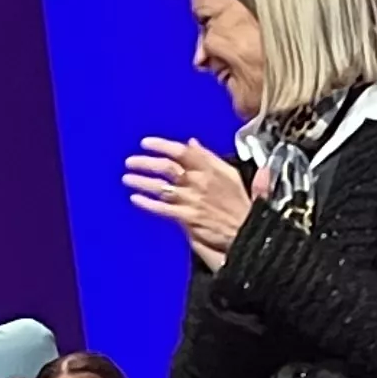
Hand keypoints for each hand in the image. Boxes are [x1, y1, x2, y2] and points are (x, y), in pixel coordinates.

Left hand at [123, 137, 255, 266]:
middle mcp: (201, 182)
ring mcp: (193, 200)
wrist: (249, 234)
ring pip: (161, 186)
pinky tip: (135, 199)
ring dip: (142, 181)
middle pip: (168, 167)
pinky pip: (163, 208)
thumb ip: (212, 159)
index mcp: (214, 169)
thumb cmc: (243, 208)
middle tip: (131, 161)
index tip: (146, 143)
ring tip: (127, 178)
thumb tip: (193, 143)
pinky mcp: (189, 217)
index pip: (184, 152)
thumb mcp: (233, 176)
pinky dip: (147, 203)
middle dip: (146, 162)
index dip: (162, 145)